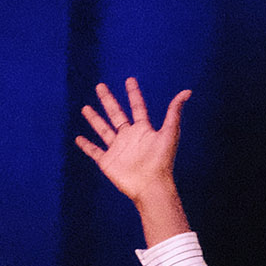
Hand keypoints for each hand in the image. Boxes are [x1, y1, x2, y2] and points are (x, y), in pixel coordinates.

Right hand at [76, 78, 189, 206]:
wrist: (151, 186)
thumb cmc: (162, 161)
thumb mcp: (170, 133)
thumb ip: (174, 112)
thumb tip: (187, 92)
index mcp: (143, 130)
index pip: (137, 107)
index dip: (134, 94)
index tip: (129, 80)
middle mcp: (129, 137)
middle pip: (116, 114)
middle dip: (108, 100)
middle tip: (100, 86)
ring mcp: (117, 149)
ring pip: (103, 130)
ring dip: (94, 119)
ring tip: (85, 108)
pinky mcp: (108, 161)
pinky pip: (94, 151)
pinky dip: (86, 145)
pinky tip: (78, 138)